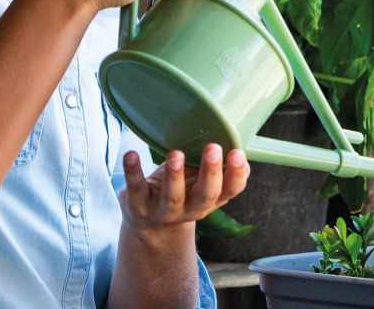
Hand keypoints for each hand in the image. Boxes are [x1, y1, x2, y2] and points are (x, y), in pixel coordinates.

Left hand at [118, 144, 249, 242]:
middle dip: (210, 173)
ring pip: (172, 197)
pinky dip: (133, 172)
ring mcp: (164, 211)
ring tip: (176, 154)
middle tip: (213, 148)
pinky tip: (132, 154)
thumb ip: (217, 170)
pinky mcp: (138, 205)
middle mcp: (190, 209)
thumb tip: (241, 151)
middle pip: (205, 196)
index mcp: (210, 200)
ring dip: (175, 175)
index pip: (229, 191)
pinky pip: (136, 189)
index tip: (238, 153)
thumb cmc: (182, 192)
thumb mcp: (201, 183)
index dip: (236, 175)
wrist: (149, 225)